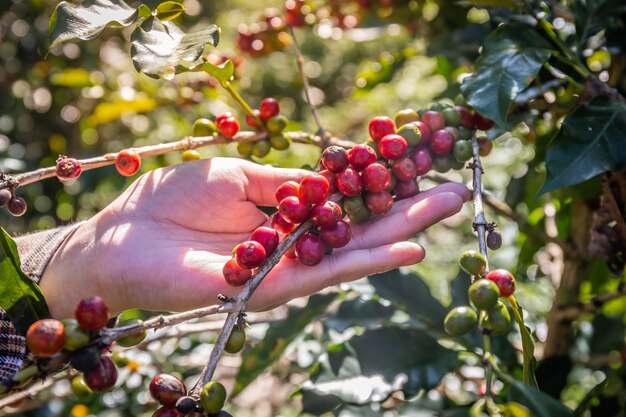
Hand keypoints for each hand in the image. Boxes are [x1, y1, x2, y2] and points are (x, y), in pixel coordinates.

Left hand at [40, 157, 468, 317]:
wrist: (123, 237)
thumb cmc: (171, 199)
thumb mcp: (237, 176)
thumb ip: (288, 182)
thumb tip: (334, 173)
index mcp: (284, 213)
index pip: (344, 203)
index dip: (381, 188)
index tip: (418, 170)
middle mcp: (293, 243)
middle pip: (360, 229)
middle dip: (407, 211)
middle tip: (454, 192)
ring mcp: (287, 269)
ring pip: (354, 252)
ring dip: (400, 233)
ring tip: (444, 211)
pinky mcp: (272, 289)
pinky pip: (327, 274)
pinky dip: (365, 263)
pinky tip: (403, 250)